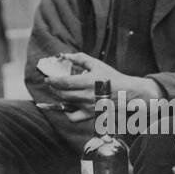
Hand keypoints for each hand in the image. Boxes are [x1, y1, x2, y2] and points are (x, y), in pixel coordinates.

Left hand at [43, 52, 157, 107]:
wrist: (127, 94)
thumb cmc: (112, 78)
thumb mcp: (97, 64)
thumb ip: (80, 58)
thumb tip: (65, 55)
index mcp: (88, 82)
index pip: (63, 82)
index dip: (52, 80)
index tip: (47, 78)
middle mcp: (86, 96)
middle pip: (62, 94)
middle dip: (53, 88)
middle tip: (51, 83)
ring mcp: (88, 107)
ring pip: (65, 104)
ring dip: (59, 97)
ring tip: (59, 91)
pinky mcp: (90, 115)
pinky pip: (73, 117)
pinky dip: (67, 112)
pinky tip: (67, 106)